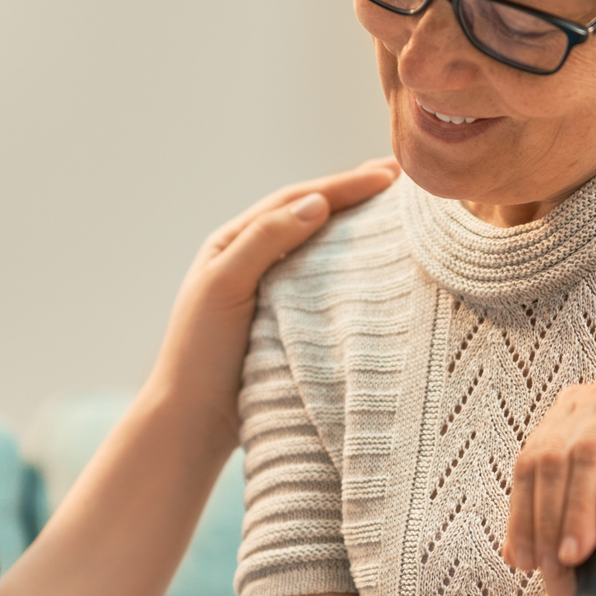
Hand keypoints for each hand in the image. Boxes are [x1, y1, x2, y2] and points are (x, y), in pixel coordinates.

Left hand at [148, 158, 400, 440]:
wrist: (193, 421)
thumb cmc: (201, 353)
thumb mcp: (224, 287)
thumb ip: (265, 241)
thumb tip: (316, 203)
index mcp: (233, 243)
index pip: (295, 202)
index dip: (342, 185)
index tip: (388, 174)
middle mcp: (253, 259)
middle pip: (311, 216)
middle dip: (354, 195)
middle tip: (402, 179)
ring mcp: (271, 290)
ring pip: (320, 247)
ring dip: (356, 227)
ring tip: (398, 213)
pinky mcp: (288, 322)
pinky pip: (325, 283)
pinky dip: (352, 267)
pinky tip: (378, 266)